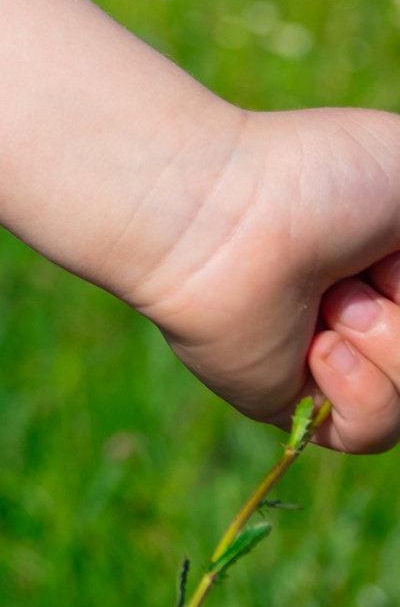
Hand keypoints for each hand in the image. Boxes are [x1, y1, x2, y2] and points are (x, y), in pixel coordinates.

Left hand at [136, 103, 399, 450]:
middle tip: (371, 270)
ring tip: (335, 297)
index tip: (392, 263)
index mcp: (398, 262)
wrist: (225, 215)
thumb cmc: (324, 176)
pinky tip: (318, 344)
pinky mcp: (301, 405)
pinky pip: (373, 430)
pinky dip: (361, 388)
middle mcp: (379, 312)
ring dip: (391, 341)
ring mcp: (342, 362)